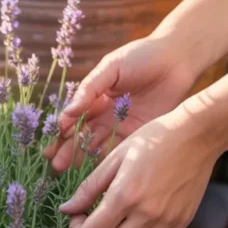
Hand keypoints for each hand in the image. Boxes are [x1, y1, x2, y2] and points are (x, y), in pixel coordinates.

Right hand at [47, 36, 196, 173]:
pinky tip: (94, 171)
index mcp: (96, 98)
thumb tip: (68, 112)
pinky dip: (108, 161)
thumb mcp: (111, 68)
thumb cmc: (141, 57)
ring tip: (67, 170)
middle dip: (68, 151)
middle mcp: (107, 115)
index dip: (61, 133)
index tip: (49, 146)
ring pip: (98, 146)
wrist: (177, 59)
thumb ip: (89, 89)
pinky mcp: (141, 135)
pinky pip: (122, 150)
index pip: (74, 119)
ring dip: (82, 159)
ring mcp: (123, 127)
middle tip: (55, 166)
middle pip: (83, 136)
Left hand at [59, 103, 219, 227]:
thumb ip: (89, 187)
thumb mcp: (115, 157)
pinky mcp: (181, 225)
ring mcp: (166, 222)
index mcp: (125, 195)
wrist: (197, 136)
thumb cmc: (153, 140)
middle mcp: (146, 214)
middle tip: (91, 224)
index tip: (77, 217)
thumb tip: (66, 209)